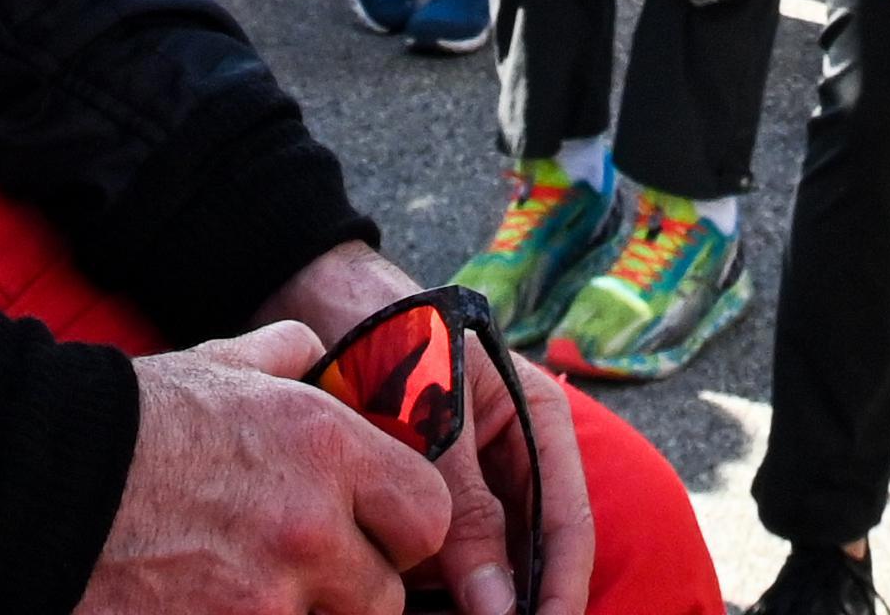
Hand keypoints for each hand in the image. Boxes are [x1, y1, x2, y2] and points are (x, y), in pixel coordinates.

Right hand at [86, 324, 456, 614]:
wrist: (42, 483)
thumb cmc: (134, 422)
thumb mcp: (220, 364)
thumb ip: (288, 355)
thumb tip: (317, 350)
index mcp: (325, 449)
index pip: (428, 514)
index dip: (404, 527)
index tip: (376, 531)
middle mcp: (309, 529)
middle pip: (385, 597)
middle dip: (355, 590)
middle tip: (311, 575)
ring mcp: (264, 601)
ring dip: (303, 613)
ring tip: (253, 588)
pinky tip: (216, 604)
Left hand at [265, 250, 593, 614]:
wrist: (322, 305)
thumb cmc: (392, 340)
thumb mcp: (436, 422)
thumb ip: (466, 513)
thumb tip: (500, 609)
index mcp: (538, 425)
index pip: (567, 524)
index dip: (561, 590)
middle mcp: (514, 460)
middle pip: (532, 552)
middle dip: (518, 603)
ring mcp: (473, 483)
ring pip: (487, 563)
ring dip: (474, 599)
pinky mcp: (429, 501)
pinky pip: (442, 556)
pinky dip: (434, 588)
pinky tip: (414, 605)